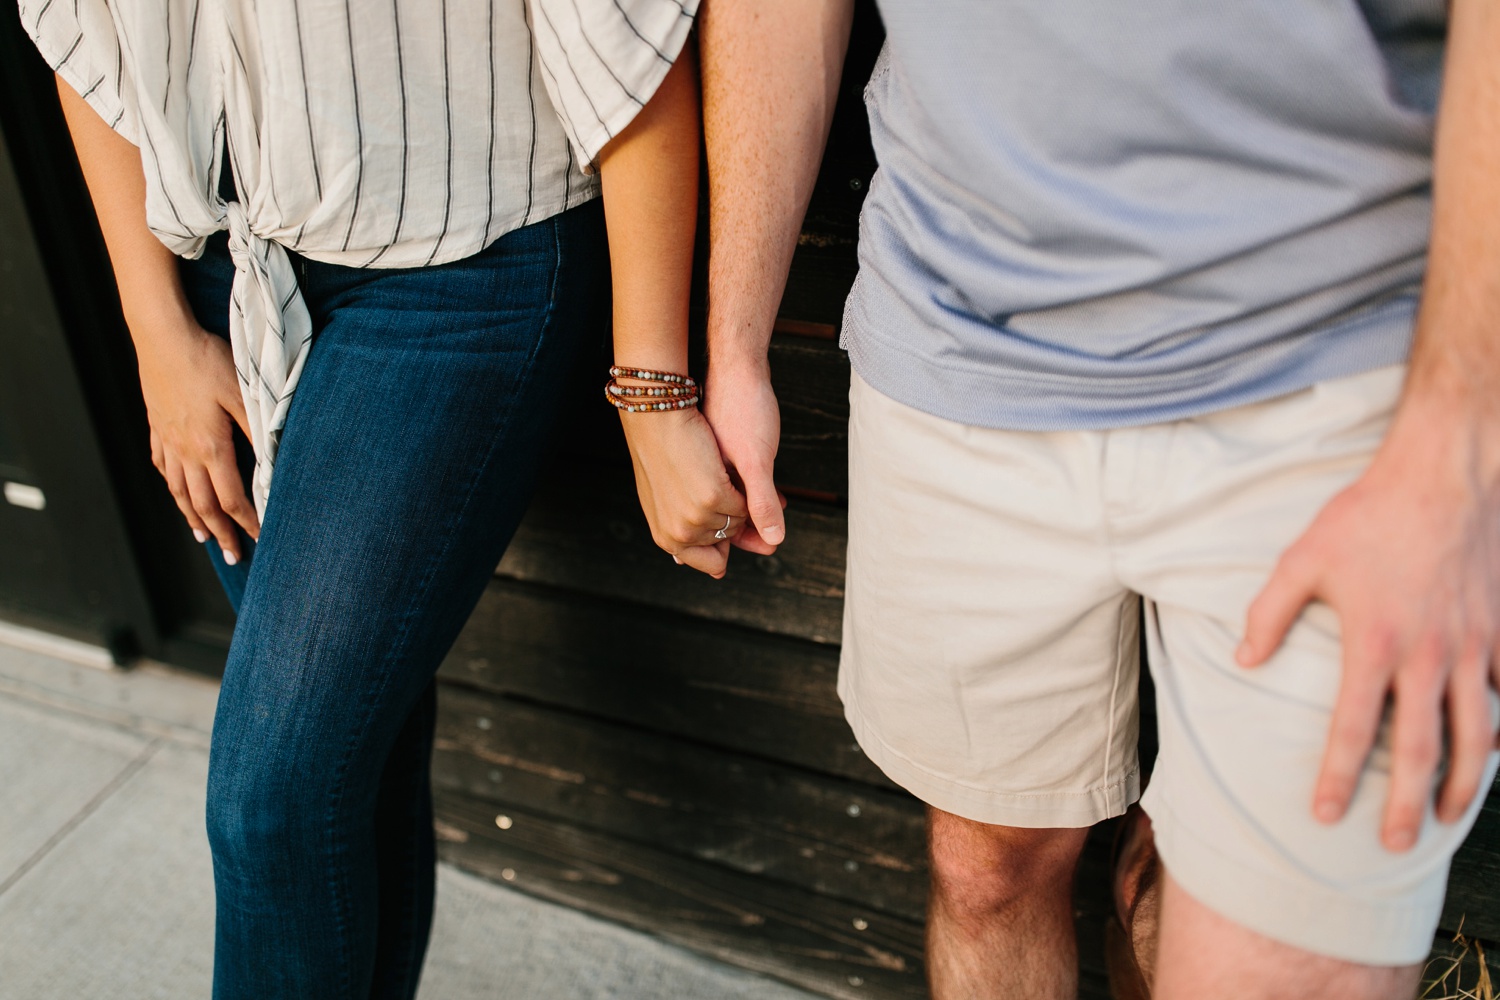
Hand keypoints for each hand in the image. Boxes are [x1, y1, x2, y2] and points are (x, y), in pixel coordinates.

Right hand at [138, 324, 259, 562]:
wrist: (163, 336)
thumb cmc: (207, 360)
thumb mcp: (243, 394)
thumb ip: (260, 429)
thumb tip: (277, 462)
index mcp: (211, 448)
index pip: (232, 499)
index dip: (248, 523)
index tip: (261, 539)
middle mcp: (186, 451)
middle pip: (204, 505)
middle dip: (221, 533)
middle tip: (232, 557)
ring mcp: (167, 440)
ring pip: (179, 490)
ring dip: (192, 517)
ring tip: (202, 536)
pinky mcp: (157, 426)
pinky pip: (162, 465)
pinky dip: (171, 485)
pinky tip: (176, 490)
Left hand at [620, 406, 749, 577]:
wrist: (658, 418)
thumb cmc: (665, 454)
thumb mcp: (669, 498)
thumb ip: (689, 533)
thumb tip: (717, 571)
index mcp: (667, 537)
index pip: (709, 563)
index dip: (724, 548)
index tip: (729, 531)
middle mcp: (680, 534)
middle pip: (728, 539)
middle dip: (732, 518)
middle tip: (722, 489)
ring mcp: (696, 518)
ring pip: (738, 522)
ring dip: (739, 501)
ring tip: (723, 476)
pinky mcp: (712, 498)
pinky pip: (745, 504)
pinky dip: (745, 488)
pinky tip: (729, 469)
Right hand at [703, 357, 785, 554]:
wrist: (736, 364)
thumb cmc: (744, 408)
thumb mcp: (756, 461)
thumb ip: (761, 500)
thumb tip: (774, 539)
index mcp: (701, 483)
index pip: (716, 528)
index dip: (743, 538)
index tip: (769, 545)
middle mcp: (696, 476)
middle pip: (719, 517)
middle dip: (746, 527)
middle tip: (772, 539)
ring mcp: (704, 461)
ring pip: (726, 499)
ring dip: (749, 509)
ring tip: (774, 515)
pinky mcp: (714, 447)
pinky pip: (729, 479)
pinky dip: (748, 489)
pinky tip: (769, 492)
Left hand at [1238, 392, 1499, 851]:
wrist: (1444, 476)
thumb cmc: (1366, 515)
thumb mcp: (1301, 559)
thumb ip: (1269, 613)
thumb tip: (1244, 661)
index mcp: (1375, 645)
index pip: (1354, 731)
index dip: (1339, 779)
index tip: (1326, 815)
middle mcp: (1429, 657)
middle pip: (1423, 751)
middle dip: (1405, 805)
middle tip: (1392, 844)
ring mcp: (1473, 647)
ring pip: (1477, 734)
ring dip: (1463, 783)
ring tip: (1445, 817)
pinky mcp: (1499, 632)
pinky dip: (1496, 726)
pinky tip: (1483, 749)